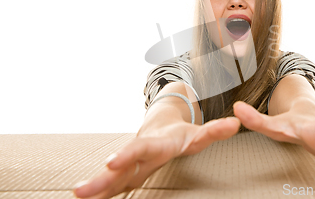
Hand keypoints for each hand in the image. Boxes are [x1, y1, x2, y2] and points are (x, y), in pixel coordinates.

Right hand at [73, 117, 240, 198]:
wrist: (160, 123)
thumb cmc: (180, 133)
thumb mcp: (199, 133)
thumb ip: (216, 130)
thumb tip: (237, 123)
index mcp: (155, 144)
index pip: (141, 149)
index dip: (127, 156)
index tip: (111, 163)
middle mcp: (139, 153)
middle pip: (120, 166)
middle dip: (102, 178)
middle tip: (81, 191)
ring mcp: (131, 164)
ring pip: (111, 177)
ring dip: (95, 187)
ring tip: (77, 196)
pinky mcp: (126, 173)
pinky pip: (111, 184)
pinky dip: (100, 193)